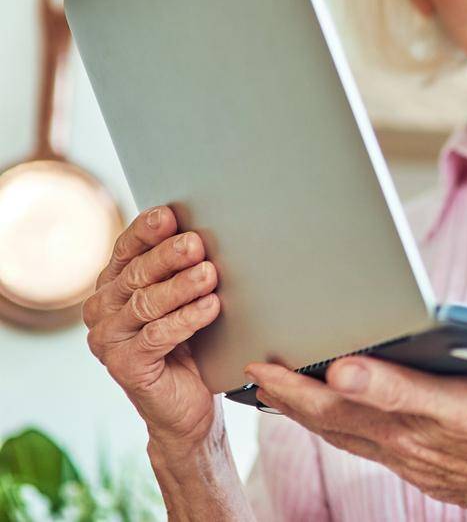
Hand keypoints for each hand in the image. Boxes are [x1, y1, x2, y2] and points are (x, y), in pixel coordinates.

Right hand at [83, 205, 222, 450]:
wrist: (187, 405)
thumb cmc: (190, 344)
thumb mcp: (184, 300)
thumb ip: (182, 269)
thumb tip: (204, 233)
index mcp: (113, 285)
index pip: (126, 250)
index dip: (146, 231)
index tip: (169, 215)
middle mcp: (102, 310)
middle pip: (136, 274)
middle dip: (168, 257)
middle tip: (196, 244)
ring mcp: (108, 340)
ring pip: (146, 304)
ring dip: (181, 287)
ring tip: (209, 274)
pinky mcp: (123, 366)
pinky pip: (156, 336)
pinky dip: (186, 319)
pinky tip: (210, 307)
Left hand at [248, 357, 466, 521]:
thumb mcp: (463, 399)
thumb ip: (396, 387)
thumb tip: (340, 371)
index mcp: (404, 429)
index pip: (328, 406)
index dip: (288, 387)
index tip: (253, 365)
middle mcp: (406, 451)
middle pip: (335, 426)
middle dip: (294, 401)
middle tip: (260, 377)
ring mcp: (424, 466)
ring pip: (360, 441)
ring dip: (325, 418)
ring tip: (300, 399)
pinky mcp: (443, 474)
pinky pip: (388, 452)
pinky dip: (364, 434)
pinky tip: (371, 427)